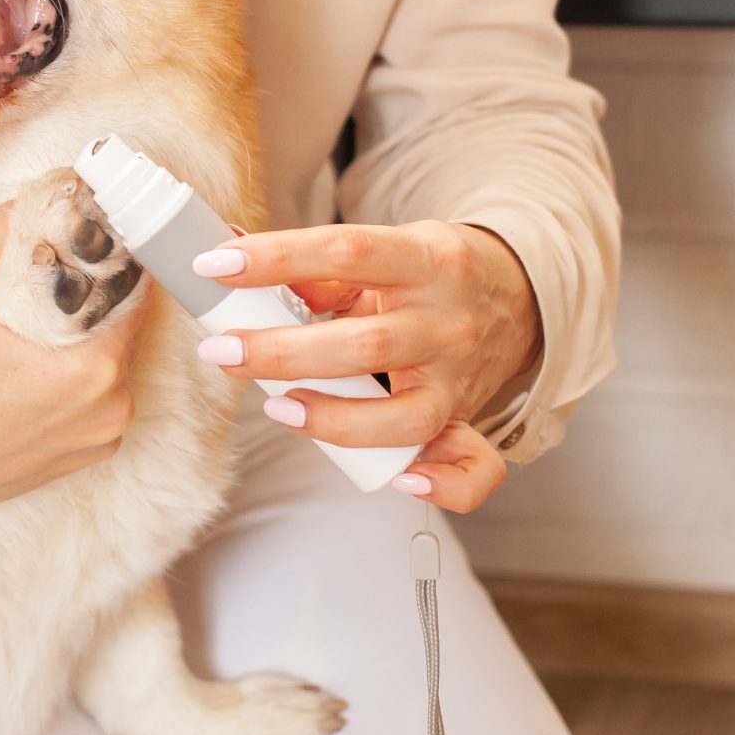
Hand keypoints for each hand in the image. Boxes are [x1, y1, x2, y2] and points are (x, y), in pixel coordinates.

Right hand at [0, 202, 153, 518]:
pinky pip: (96, 398)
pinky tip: (34, 360)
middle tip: (59, 269)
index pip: (136, 289)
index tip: (90, 235)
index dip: (115, 254)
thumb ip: (3, 228)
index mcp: (93, 370)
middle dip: (98, 293)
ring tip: (41, 316)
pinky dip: (77, 374)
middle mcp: (112, 411)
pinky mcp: (82, 458)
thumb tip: (50, 192)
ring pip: (114, 362)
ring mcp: (99, 440)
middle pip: (126, 326)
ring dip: (88, 335)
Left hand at [193, 221, 541, 513]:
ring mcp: (459, 378)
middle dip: (281, 351)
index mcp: (425, 260)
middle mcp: (447, 321)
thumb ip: (319, 269)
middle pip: (364, 345)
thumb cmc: (432, 276)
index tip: (215, 264)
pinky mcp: (468, 420)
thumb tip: (233, 254)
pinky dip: (442, 483)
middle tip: (222, 350)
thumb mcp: (388, 253)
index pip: (348, 251)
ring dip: (332, 419)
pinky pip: (474, 466)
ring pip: (404, 416)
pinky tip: (400, 480)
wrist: (519, 297)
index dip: (277, 257)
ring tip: (275, 406)